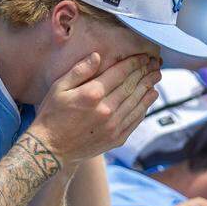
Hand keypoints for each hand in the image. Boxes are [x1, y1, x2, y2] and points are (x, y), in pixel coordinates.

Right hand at [30, 52, 160, 164]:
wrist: (51, 149)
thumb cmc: (51, 115)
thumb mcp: (58, 88)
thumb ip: (79, 71)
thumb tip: (97, 56)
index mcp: (92, 94)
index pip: (120, 73)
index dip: (134, 63)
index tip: (143, 56)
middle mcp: (106, 109)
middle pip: (132, 86)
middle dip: (145, 73)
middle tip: (154, 64)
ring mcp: (113, 126)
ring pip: (137, 102)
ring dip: (148, 87)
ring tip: (156, 78)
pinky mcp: (116, 138)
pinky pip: (136, 119)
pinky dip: (145, 106)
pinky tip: (150, 97)